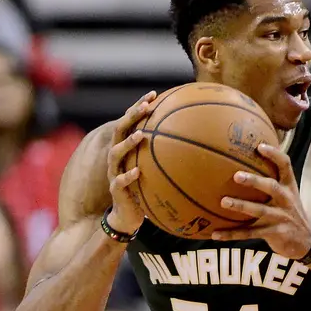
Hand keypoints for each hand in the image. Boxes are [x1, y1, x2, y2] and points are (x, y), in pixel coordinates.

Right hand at [105, 91, 155, 234]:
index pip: (130, 122)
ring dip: (128, 143)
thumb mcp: (155, 169)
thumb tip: (196, 140)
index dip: (139, 106)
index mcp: (127, 148)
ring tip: (141, 135)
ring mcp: (114, 172)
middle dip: (131, 116)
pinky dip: (128, 176)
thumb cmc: (144, 188)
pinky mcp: (116, 191)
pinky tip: (138, 172)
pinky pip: (119, 182)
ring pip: (115, 154)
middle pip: (120, 130)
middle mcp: (118, 157)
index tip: (154, 94)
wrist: (127, 217)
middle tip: (146, 107)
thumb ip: (167, 154)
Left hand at [212, 144, 310, 259]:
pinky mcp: (274, 233)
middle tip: (236, 176)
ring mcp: (281, 217)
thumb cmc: (291, 212)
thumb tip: (249, 161)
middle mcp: (286, 199)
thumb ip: (274, 181)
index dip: (274, 154)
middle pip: (271, 187)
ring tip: (223, 202)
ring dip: (241, 206)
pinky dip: (232, 234)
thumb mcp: (289, 194)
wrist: (308, 240)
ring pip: (259, 211)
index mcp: (289, 186)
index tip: (259, 146)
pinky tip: (216, 234)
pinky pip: (250, 234)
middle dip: (254, 181)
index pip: (285, 165)